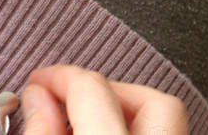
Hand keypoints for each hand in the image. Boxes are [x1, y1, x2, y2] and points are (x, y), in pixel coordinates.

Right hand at [23, 65, 189, 133]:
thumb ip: (42, 131)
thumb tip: (39, 99)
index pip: (93, 90)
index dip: (59, 77)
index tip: (41, 81)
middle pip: (155, 101)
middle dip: (112, 89)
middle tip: (73, 96)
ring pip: (167, 122)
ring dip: (127, 113)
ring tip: (87, 120)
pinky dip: (137, 133)